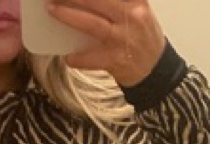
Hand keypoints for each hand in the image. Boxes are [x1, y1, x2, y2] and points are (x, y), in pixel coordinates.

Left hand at [45, 0, 165, 87]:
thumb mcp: (138, 9)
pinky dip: (79, 58)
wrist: (157, 71)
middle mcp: (131, 16)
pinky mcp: (117, 60)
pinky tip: (69, 57)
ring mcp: (124, 38)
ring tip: (52, 9)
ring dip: (69, 16)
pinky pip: (92, 58)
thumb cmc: (142, 37)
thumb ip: (119, 1)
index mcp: (136, 0)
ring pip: (92, 23)